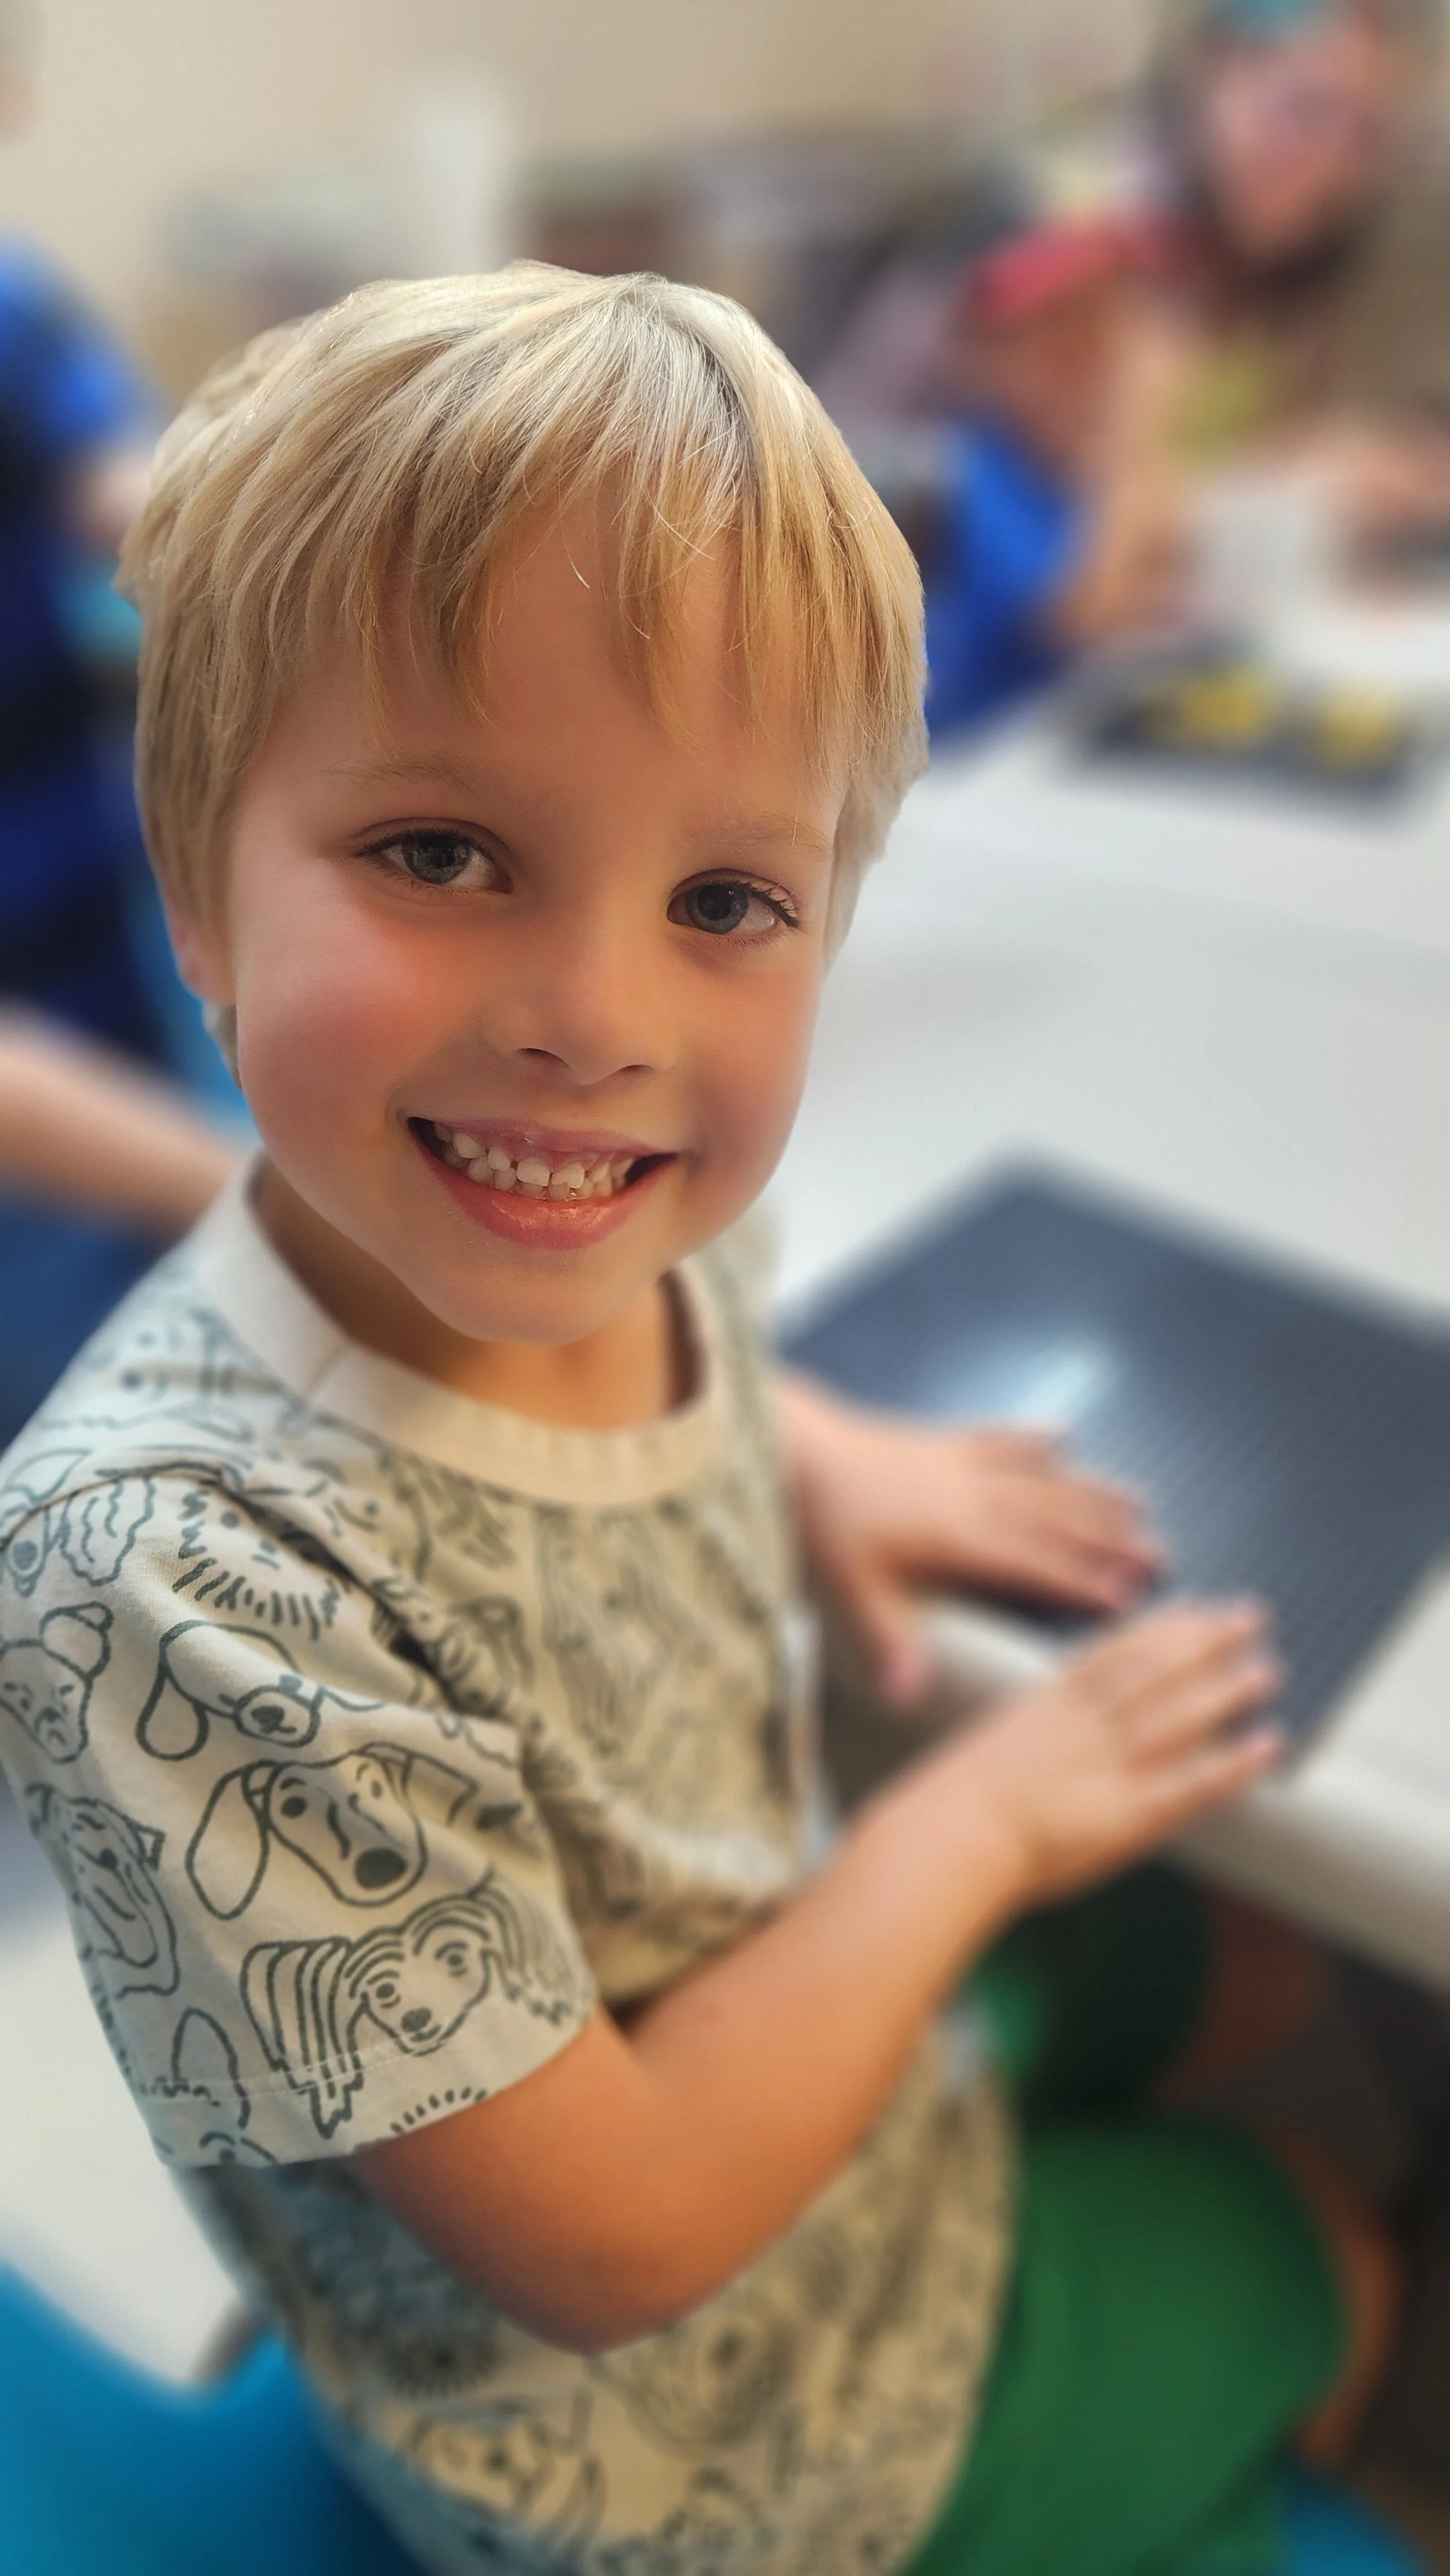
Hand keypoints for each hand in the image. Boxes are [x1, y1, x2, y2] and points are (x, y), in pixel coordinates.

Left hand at [780, 1376, 1161, 1704]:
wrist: (801, 1449)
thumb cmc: (827, 1521)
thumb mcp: (853, 1589)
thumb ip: (890, 1642)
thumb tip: (909, 1698)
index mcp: (960, 1539)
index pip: (1035, 1566)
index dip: (1083, 1583)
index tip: (1130, 1597)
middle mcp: (974, 1499)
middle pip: (1055, 1522)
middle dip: (1110, 1540)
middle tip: (1160, 1553)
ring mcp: (962, 1467)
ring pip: (1042, 1481)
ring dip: (1091, 1492)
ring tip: (1139, 1501)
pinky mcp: (943, 1443)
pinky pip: (1000, 1440)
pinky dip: (1033, 1440)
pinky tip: (1063, 1435)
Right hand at [926, 1599, 1282, 1915]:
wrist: (947, 1837)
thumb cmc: (952, 1804)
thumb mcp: (990, 1747)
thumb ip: (1030, 1734)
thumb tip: (1050, 1727)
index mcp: (1050, 1706)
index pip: (1116, 1654)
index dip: (1160, 1628)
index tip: (1193, 1605)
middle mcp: (1086, 1725)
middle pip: (1156, 1672)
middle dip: (1206, 1641)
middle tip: (1249, 1615)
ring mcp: (1109, 1766)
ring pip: (1179, 1717)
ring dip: (1227, 1689)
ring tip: (1268, 1667)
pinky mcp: (1128, 1813)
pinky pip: (1191, 1784)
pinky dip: (1232, 1763)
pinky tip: (1266, 1745)